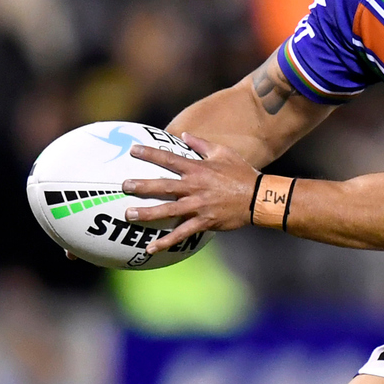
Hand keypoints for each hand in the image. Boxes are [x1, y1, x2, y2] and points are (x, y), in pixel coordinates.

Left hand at [122, 133, 258, 254]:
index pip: (169, 159)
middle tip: (124, 186)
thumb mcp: (223, 153)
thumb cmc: (242, 173)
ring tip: (130, 214)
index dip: (150, 154)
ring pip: (169, 210)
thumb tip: (184, 135)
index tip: (133, 150)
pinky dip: (166, 241)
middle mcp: (195, 187)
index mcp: (198, 169)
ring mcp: (199, 206)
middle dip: (142, 186)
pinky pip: (182, 233)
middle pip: (164, 186)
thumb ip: (201, 144)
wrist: (259, 198)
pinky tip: (151, 247)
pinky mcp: (204, 222)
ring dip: (148, 213)